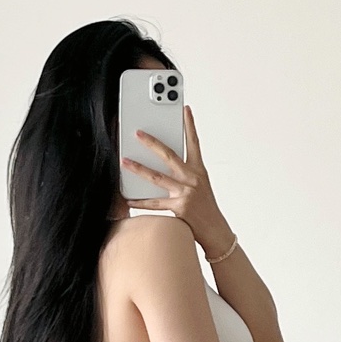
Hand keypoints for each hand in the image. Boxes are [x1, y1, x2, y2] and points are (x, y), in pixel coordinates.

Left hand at [121, 107, 231, 257]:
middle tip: (138, 133)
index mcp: (199, 171)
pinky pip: (155, 203)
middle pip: (169, 155)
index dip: (190, 125)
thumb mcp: (201, 186)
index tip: (185, 110)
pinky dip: (140, 202)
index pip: (194, 143)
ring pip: (157, 177)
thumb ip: (185, 174)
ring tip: (124, 162)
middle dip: (152, 143)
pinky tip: (128, 198)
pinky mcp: (179, 207)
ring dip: (138, 169)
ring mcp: (186, 193)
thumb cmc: (207, 209)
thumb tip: (163, 165)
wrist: (216, 231)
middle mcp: (193, 179)